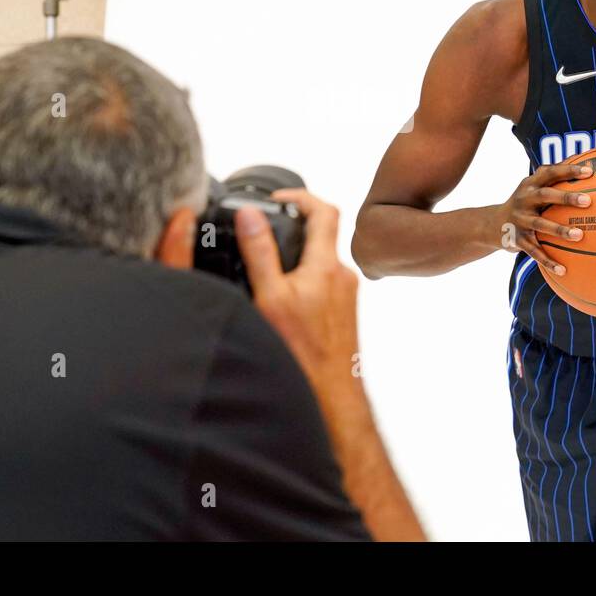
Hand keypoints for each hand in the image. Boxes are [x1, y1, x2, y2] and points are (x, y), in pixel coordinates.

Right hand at [234, 188, 360, 395]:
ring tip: (266, 264)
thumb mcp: (270, 298)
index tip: (275, 198)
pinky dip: (301, 279)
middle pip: (321, 234)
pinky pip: (321, 283)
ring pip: (320, 261)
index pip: (324, 210)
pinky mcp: (341, 314)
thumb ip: (260, 253)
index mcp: (327, 266)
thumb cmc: (303, 356)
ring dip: (296, 256)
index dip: (299, 196)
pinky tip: (280, 298)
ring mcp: (345, 297)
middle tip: (264, 229)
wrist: (332, 399)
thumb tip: (250, 214)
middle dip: (292, 226)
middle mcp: (342, 277)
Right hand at [493, 158, 595, 276]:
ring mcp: (519, 220)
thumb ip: (554, 178)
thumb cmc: (525, 203)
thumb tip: (587, 163)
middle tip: (588, 201)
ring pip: (540, 224)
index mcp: (530, 184)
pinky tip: (563, 270)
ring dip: (560, 230)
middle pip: (545, 195)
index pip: (550, 172)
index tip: (590, 171)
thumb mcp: (533, 187)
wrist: (492, 224)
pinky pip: (534, 251)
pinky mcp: (517, 239)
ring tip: (580, 235)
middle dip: (566, 197)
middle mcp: (524, 199)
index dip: (568, 170)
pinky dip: (548, 261)